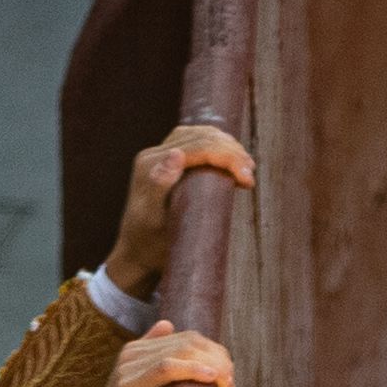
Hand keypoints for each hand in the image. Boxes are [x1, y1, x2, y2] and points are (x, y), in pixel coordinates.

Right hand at [65, 321, 234, 386]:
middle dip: (218, 359)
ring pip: (181, 352)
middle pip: (188, 342)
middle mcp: (131, 354)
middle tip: (231, 384)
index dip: (214, 353)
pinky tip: (211, 378)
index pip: (187, 338)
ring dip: (212, 366)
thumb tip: (168, 326)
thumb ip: (158, 364)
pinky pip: (166, 368)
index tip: (228, 377)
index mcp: (136, 351)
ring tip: (227, 386)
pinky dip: (192, 370)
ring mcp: (128, 368)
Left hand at [105, 124, 253, 298]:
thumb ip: (160, 186)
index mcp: (149, 166)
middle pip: (200, 137)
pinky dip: (217, 146)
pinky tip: (230, 158)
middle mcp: (152, 155)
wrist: (136, 252)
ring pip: (200, 135)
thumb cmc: (147, 243)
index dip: (227, 157)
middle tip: (250, 174)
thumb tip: (176, 154)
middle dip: (231, 151)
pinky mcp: (165, 160)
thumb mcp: (153, 220)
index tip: (248, 178)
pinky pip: (195, 141)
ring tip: (246, 166)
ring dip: (226, 146)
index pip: (197, 148)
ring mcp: (158, 155)